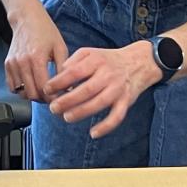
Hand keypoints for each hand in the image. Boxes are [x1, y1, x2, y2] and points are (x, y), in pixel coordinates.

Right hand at [5, 4, 67, 101]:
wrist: (27, 19)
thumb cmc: (45, 31)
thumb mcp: (60, 48)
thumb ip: (63, 69)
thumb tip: (67, 88)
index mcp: (37, 58)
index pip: (43, 88)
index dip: (52, 98)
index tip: (59, 99)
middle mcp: (22, 62)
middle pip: (31, 93)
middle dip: (43, 99)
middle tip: (52, 97)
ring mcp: (13, 64)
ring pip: (21, 92)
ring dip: (32, 95)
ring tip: (41, 91)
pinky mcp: (7, 65)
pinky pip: (12, 86)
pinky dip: (21, 90)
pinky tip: (30, 85)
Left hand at [44, 42, 160, 138]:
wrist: (139, 61)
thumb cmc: (108, 59)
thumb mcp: (90, 52)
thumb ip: (73, 61)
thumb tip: (59, 75)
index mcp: (96, 61)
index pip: (74, 72)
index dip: (59, 82)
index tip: (47, 89)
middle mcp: (108, 75)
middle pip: (86, 89)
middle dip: (67, 100)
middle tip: (53, 108)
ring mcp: (118, 89)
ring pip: (99, 103)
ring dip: (82, 112)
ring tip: (66, 117)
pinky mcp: (126, 101)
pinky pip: (117, 116)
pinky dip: (106, 127)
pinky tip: (93, 133)